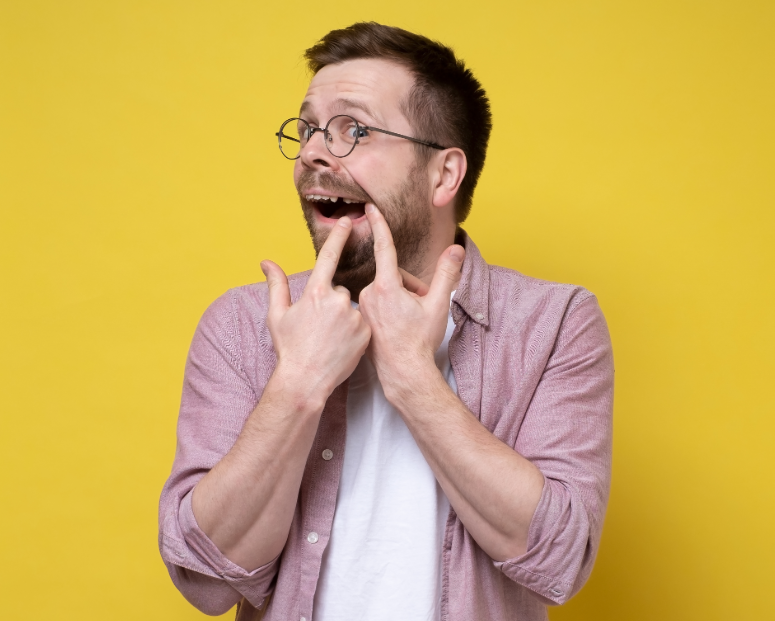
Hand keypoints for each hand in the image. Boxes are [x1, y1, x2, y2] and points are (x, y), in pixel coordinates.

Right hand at [261, 217, 370, 400]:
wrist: (306, 381)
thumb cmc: (289, 348)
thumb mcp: (277, 315)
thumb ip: (276, 285)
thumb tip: (266, 262)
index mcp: (315, 293)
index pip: (329, 256)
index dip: (339, 236)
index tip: (348, 221)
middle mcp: (337, 300)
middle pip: (338, 290)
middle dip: (330, 303)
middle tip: (319, 327)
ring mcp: (354, 316)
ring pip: (350, 307)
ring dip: (342, 317)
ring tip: (330, 339)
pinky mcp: (366, 331)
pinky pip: (361, 322)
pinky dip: (354, 329)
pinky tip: (342, 344)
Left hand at [358, 204, 464, 399]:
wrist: (403, 373)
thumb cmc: (419, 341)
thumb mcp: (438, 305)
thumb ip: (446, 274)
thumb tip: (456, 250)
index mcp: (386, 286)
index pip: (384, 248)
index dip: (379, 225)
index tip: (369, 208)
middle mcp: (369, 294)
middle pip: (393, 276)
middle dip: (410, 286)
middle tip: (422, 307)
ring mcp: (363, 308)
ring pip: (385, 290)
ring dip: (400, 298)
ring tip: (409, 321)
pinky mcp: (361, 319)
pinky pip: (377, 304)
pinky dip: (389, 309)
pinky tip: (397, 328)